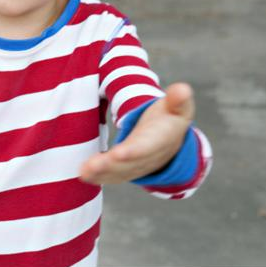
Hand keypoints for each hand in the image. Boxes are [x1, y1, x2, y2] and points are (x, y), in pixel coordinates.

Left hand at [79, 82, 194, 184]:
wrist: (171, 140)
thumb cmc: (170, 117)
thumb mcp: (177, 107)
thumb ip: (178, 99)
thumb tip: (183, 89)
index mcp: (161, 141)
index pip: (146, 147)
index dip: (133, 152)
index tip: (119, 153)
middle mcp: (148, 158)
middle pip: (127, 163)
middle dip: (109, 166)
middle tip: (89, 167)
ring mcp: (138, 166)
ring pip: (118, 172)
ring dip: (100, 174)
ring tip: (83, 173)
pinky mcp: (127, 170)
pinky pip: (112, 175)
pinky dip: (98, 177)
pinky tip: (83, 176)